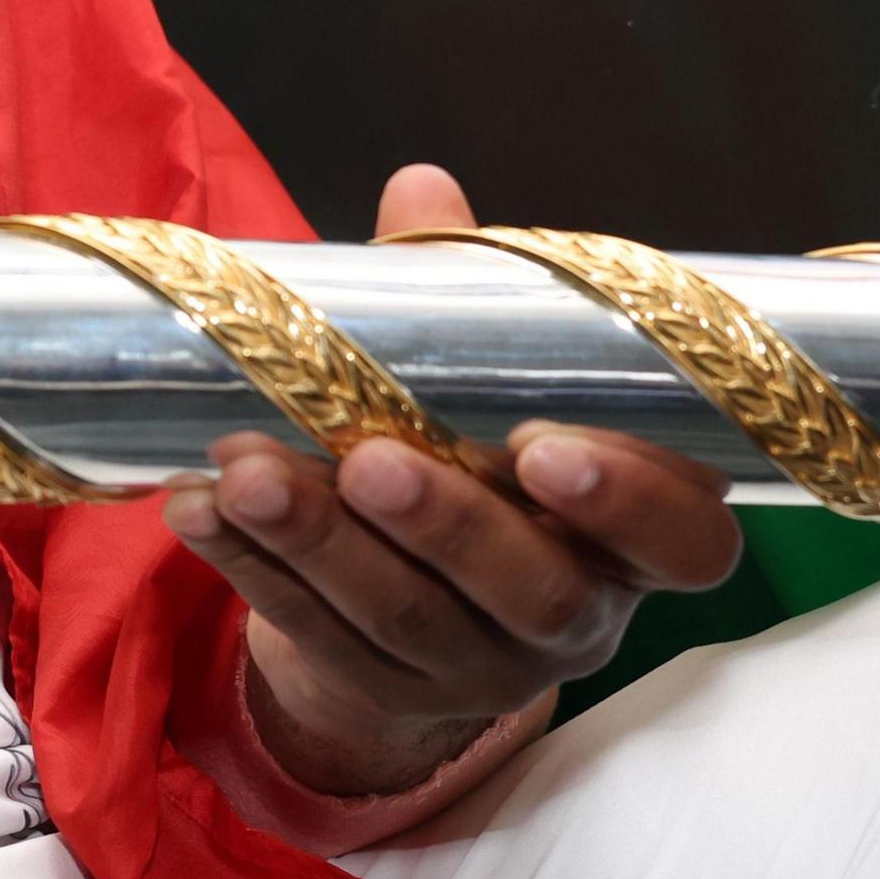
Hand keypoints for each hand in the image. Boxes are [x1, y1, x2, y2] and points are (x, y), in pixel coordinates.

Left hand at [160, 164, 743, 795]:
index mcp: (630, 537)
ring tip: (249, 467)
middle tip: (372, 459)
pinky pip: (312, 634)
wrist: (399, 601)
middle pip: (530, 591)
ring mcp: (477, 668)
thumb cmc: (469, 457)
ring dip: (320, 541)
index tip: (546, 445)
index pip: (684, 542)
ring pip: (404, 618)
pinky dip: (249, 565)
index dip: (630, 502)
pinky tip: (195, 504)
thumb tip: (421, 188)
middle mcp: (573, 614)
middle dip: (447, 524)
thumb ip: (463, 301)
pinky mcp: (381, 690)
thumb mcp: (482, 384)